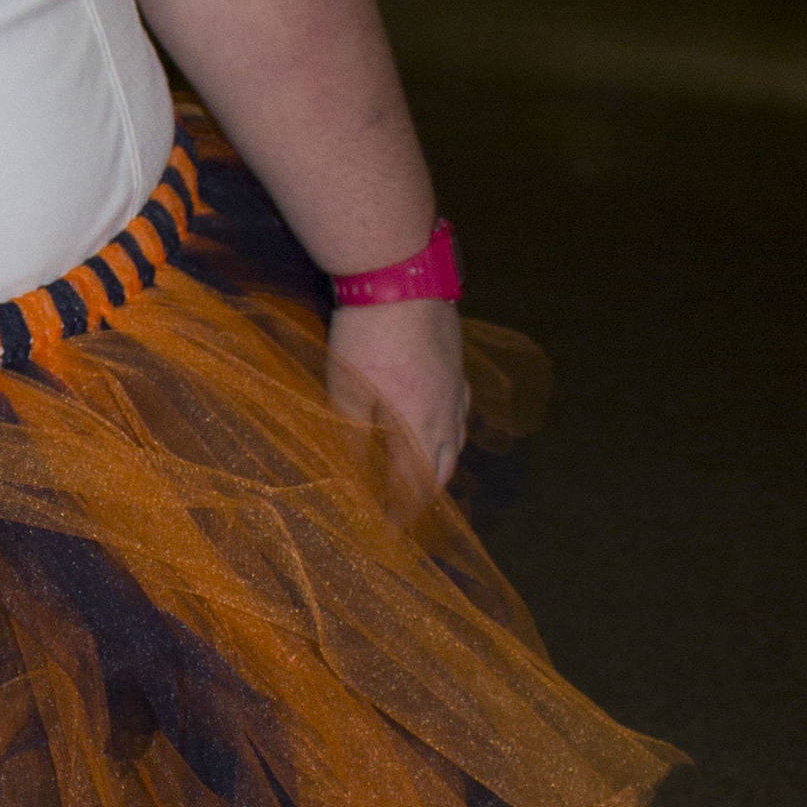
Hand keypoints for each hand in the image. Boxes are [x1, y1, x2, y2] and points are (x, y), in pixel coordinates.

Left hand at [325, 296, 468, 499]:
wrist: (401, 279)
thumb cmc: (365, 338)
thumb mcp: (344, 391)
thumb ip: (349, 435)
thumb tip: (350, 474)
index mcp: (416, 427)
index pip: (413, 483)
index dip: (401, 508)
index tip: (389, 526)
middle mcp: (444, 415)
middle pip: (442, 467)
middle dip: (425, 494)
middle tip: (408, 509)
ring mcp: (455, 387)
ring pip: (456, 439)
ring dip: (442, 464)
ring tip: (428, 477)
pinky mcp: (457, 363)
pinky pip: (461, 410)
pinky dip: (453, 430)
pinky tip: (445, 424)